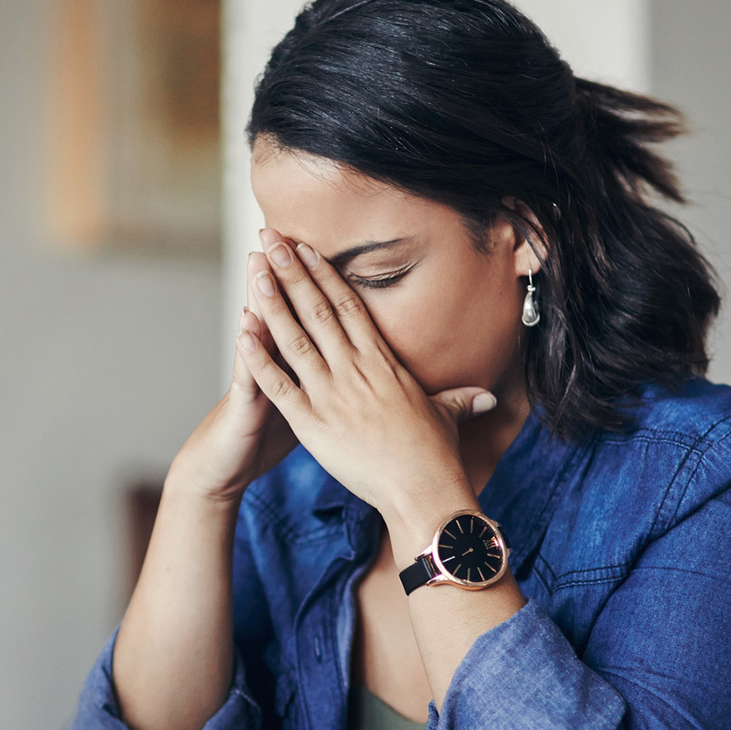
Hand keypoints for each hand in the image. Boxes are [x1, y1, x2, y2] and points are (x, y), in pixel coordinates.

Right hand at [167, 249, 298, 505]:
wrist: (220, 467)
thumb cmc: (260, 437)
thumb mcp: (298, 405)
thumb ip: (314, 379)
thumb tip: (342, 362)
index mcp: (292, 364)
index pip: (304, 316)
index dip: (311, 284)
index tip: (317, 246)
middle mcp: (271, 365)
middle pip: (282, 313)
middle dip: (284, 276)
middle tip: (283, 234)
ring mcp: (255, 382)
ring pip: (260, 335)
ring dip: (260, 300)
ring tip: (260, 264)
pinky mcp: (245, 407)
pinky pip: (249, 378)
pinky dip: (249, 353)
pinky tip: (245, 326)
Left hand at [238, 229, 494, 548]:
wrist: (423, 491)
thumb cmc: (435, 457)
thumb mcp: (447, 418)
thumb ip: (459, 400)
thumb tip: (488, 396)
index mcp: (383, 362)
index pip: (349, 306)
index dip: (325, 274)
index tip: (305, 249)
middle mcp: (356, 369)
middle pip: (318, 309)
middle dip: (291, 271)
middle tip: (269, 239)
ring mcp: (333, 395)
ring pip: (295, 338)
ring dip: (273, 301)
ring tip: (254, 269)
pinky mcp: (313, 424)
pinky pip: (280, 385)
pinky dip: (259, 359)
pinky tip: (242, 331)